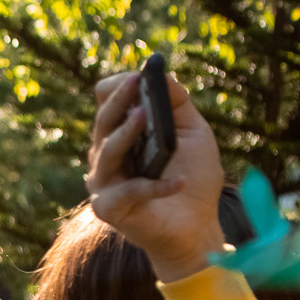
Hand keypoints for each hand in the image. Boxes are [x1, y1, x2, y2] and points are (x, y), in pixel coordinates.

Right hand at [86, 66, 225, 282]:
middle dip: (120, 99)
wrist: (196, 226)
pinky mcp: (109, 208)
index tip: (138, 75)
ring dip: (126, 132)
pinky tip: (179, 180)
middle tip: (136, 82)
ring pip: (107, 151)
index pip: (106, 102)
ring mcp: (104, 182)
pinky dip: (156, 186)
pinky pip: (129, 191)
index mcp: (121, 134)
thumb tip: (162, 74)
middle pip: (104, 121)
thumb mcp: (192, 132)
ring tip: (146, 116)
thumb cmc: (193, 177)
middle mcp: (106, 155)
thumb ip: (178, 104)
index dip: (119, 87)